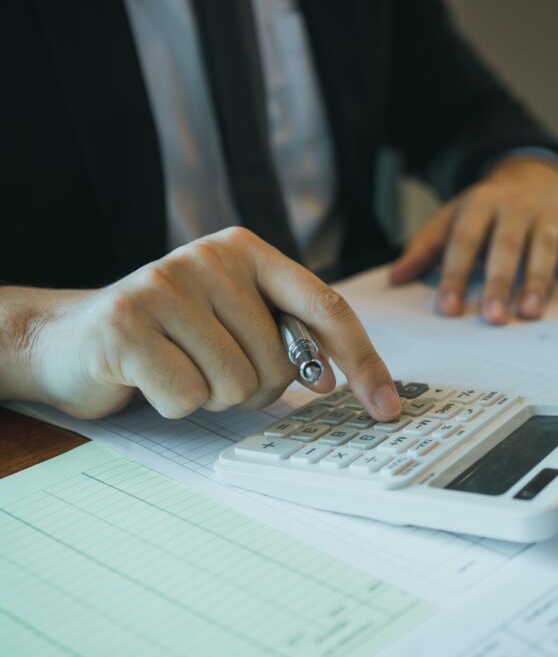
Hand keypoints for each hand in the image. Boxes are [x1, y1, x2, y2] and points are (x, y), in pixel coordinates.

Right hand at [8, 227, 400, 420]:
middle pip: (280, 362)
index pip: (325, 306)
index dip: (362, 360)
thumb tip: (337, 378)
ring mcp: (165, 285)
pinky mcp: (127, 324)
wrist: (72, 337)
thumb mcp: (234, 320)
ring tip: (181, 368)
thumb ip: (286, 337)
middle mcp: (210, 258)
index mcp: (247, 252)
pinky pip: (189, 397)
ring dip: (215, 397)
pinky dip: (175, 404)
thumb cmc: (170, 335)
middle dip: (256, 388)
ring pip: (237, 384)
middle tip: (214, 369)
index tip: (386, 405)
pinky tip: (150, 378)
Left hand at [389, 157, 557, 323]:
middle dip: (500, 282)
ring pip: (544, 247)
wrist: (532, 173)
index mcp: (479, 203)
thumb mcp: (452, 218)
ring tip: (530, 313)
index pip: (465, 241)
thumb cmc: (486, 208)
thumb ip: (426, 248)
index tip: (449, 309)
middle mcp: (515, 206)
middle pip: (506, 245)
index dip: (456, 275)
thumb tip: (395, 278)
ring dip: (539, 281)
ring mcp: (546, 215)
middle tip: (493, 318)